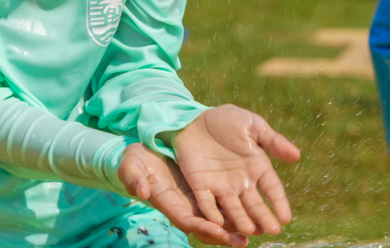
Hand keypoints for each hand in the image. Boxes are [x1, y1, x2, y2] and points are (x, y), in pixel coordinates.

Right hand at [119, 143, 246, 246]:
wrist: (144, 151)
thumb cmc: (135, 161)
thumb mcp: (131, 166)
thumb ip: (133, 178)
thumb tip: (140, 191)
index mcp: (168, 204)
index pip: (186, 221)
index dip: (202, 227)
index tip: (218, 230)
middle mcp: (184, 207)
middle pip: (207, 226)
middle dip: (225, 235)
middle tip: (244, 240)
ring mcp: (195, 200)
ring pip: (219, 218)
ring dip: (237, 226)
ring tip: (258, 230)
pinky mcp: (204, 191)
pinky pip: (223, 203)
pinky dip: (237, 209)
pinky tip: (254, 211)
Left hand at [173, 105, 299, 237]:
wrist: (195, 117)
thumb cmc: (226, 120)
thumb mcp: (252, 125)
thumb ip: (272, 140)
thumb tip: (297, 155)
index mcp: (257, 167)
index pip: (272, 188)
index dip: (279, 202)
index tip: (286, 218)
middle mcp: (241, 182)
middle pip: (254, 203)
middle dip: (263, 216)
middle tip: (272, 230)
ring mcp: (221, 185)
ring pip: (233, 207)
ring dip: (240, 219)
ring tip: (249, 230)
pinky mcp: (200, 185)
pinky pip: (206, 202)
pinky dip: (211, 212)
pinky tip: (218, 222)